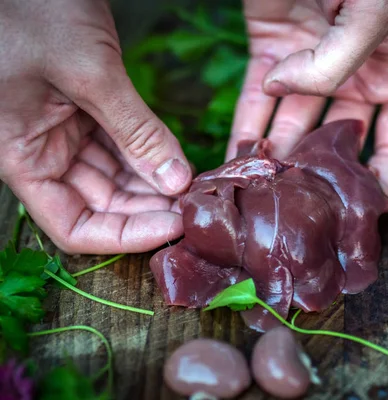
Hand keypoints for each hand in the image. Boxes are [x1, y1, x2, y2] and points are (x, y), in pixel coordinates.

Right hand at [0, 0, 191, 253]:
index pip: (74, 226)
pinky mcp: (83, 113)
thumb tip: (177, 181)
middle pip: (102, 206)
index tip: (173, 227)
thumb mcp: (89, 72)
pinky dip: (151, 155)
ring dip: (156, 185)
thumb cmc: (33, 11)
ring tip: (197, 187)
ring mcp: (63, 134)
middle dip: (151, 209)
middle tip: (198, 206)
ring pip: (117, 179)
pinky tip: (182, 162)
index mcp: (22, 158)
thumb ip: (135, 131)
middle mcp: (42, 154)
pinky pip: (121, 147)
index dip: (125, 236)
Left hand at [227, 0, 387, 195]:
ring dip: (277, 157)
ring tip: (260, 192)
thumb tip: (286, 89)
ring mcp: (312, 67)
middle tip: (297, 207)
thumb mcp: (371, 14)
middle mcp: (357, 76)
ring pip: (295, 126)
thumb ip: (336, 63)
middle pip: (338, 143)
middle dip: (317, 175)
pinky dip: (248, 127)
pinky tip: (236, 158)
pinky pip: (259, 99)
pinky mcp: (272, 50)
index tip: (359, 211)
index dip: (381, 181)